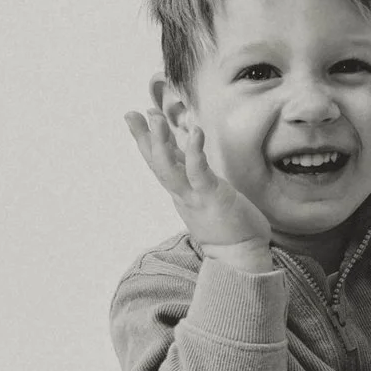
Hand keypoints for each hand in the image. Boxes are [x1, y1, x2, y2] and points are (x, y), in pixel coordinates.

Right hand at [124, 109, 273, 259]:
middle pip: (155, 163)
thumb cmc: (227, 225)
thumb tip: (187, 155)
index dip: (145, 139)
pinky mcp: (211, 197)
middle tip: (132, 113)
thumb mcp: (204, 194)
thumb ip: (194, 176)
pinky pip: (197, 172)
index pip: (158, 162)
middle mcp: (181, 194)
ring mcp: (193, 196)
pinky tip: (195, 132)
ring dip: (160, 144)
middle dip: (143, 138)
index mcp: (179, 191)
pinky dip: (193, 152)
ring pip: (168, 169)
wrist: (238, 257)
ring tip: (155, 118)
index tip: (135, 116)